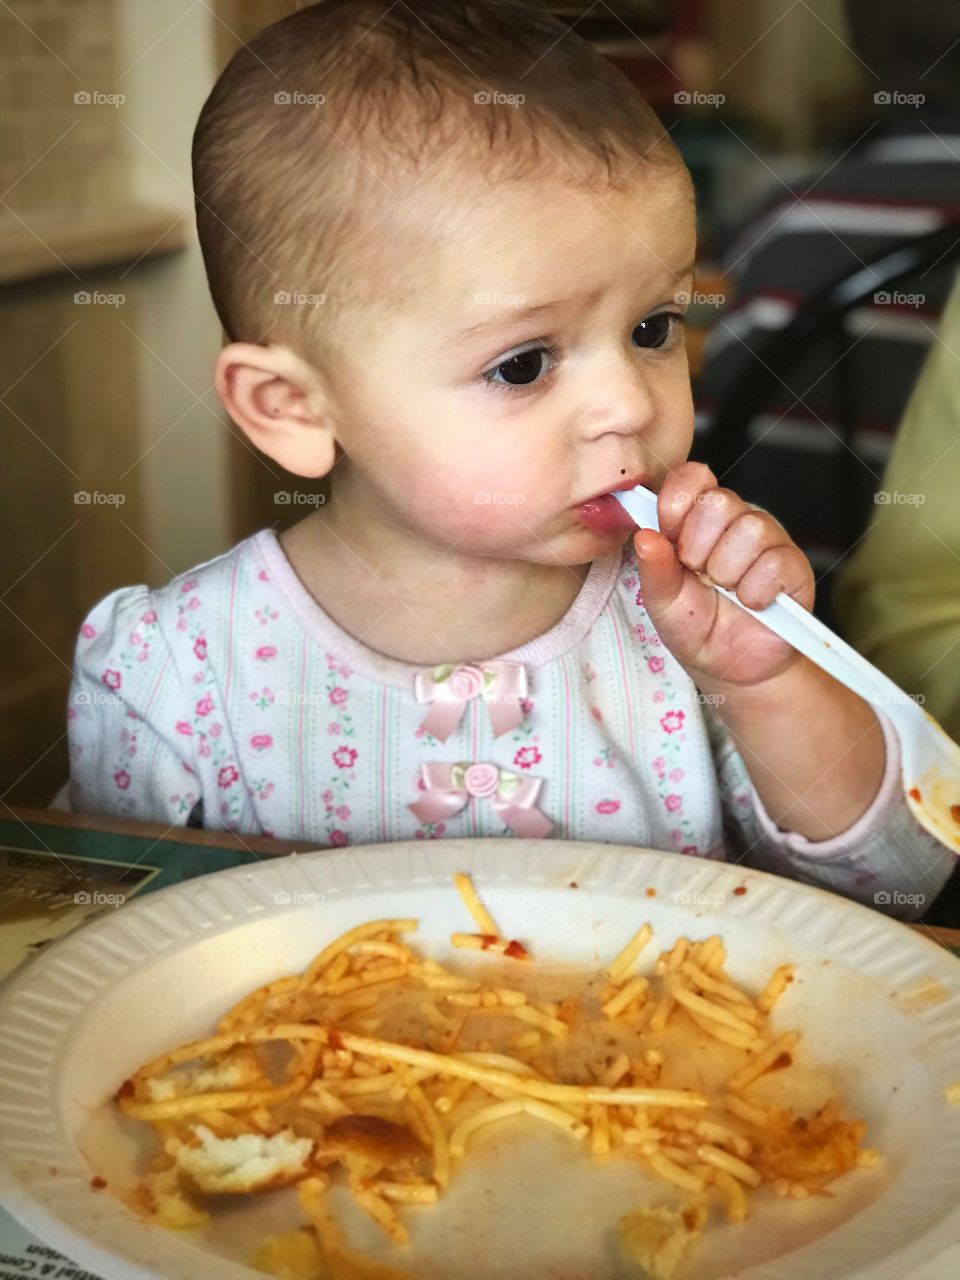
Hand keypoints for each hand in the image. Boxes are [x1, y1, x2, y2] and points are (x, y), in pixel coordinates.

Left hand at [634, 462, 814, 689]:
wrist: (733, 669)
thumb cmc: (697, 629)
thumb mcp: (662, 603)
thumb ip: (654, 570)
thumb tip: (645, 537)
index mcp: (697, 520)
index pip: (691, 479)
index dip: (677, 504)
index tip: (671, 538)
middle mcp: (734, 521)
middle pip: (717, 502)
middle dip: (698, 548)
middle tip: (700, 576)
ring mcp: (768, 540)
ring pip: (749, 530)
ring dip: (728, 573)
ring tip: (727, 592)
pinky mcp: (795, 566)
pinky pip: (775, 563)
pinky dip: (755, 592)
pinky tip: (752, 603)